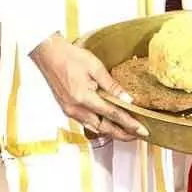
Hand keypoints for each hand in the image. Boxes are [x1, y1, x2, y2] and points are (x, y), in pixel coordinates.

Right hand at [29, 34, 147, 141]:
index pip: (113, 115)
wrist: (49, 55)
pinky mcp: (68, 109)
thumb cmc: (70, 57)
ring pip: (95, 128)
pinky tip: (108, 125)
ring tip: (127, 133)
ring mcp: (70, 111)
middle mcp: (76, 109)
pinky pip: (87, 123)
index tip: (142, 130)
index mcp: (84, 98)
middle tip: (138, 136)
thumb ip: (112, 86)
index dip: (130, 124)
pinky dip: (100, 127)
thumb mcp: (96, 67)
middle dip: (123, 134)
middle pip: (104, 128)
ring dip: (112, 132)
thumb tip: (128, 99)